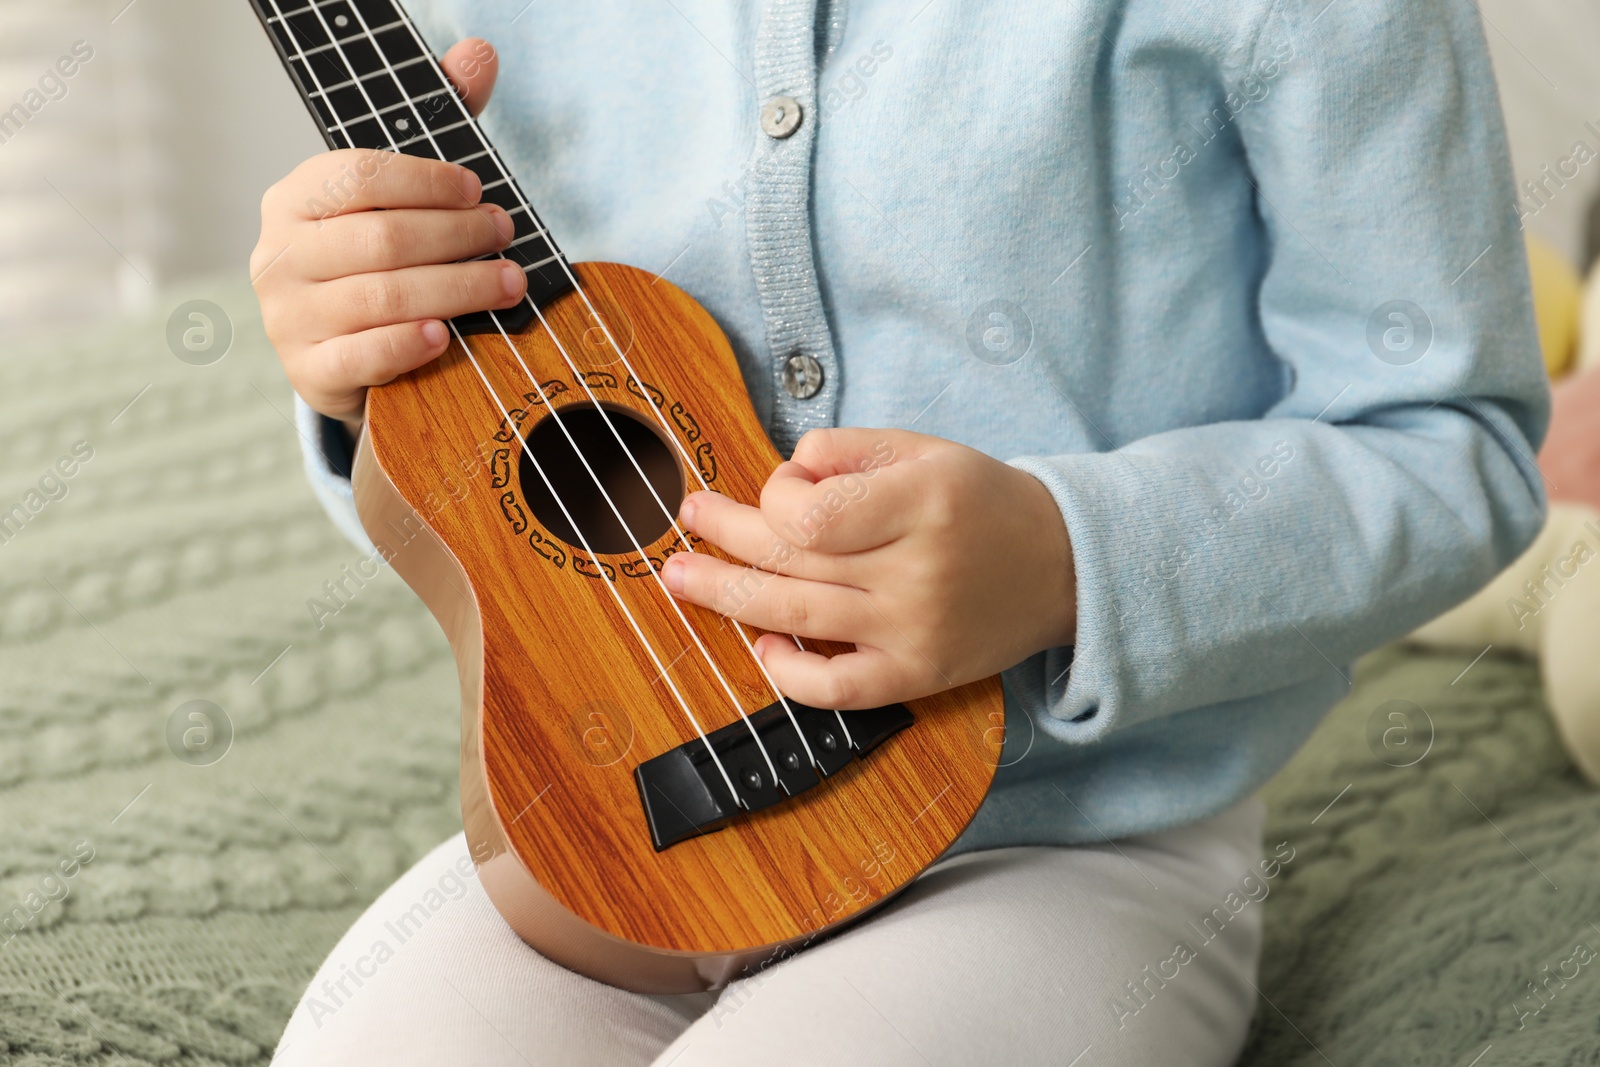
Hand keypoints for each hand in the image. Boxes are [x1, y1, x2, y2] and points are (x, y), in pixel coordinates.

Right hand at [251, 38, 518, 431]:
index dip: (428, 182)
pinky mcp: (308, 370)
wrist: (343, 354)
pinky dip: (408, 345)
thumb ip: (441, 124)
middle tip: (507, 237)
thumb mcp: (403, 195)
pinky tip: (446, 336)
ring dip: (456, 288)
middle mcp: (280, 253)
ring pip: (381, 296)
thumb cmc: (378, 263)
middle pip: (381, 238)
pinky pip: (361, 354)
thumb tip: (479, 53)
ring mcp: (289, 315)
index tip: (480, 192)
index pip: (359, 176)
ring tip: (506, 283)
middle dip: (457, 236)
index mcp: (296, 199)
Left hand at [661, 429, 1076, 708]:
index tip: (783, 488)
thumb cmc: (981, 502)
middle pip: (791, 561)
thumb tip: (781, 476)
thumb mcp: (924, 449)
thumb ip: (847, 450)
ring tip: (681, 578)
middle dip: (724, 538)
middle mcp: (917, 570)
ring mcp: (914, 631)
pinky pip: (836, 689)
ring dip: (726, 597)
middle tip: (687, 519)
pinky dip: (789, 674)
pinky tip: (764, 646)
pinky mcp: (917, 675)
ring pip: (797, 618)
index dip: (775, 497)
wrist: (1061, 566)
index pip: (809, 513)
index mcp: (922, 502)